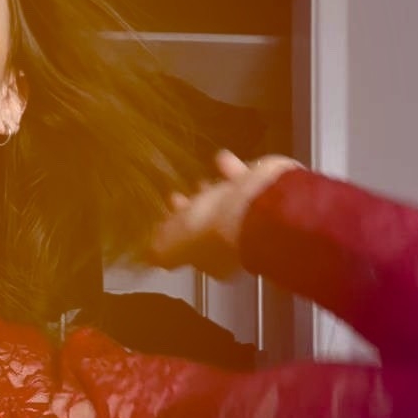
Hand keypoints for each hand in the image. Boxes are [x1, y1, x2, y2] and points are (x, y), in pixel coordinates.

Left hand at [146, 149, 304, 280]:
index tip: (165, 217)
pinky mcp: (267, 190)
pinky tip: (222, 158)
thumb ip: (162, 251)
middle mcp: (237, 241)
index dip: (178, 233)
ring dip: (214, 192)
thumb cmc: (216, 228)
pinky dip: (231, 169)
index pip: (193, 249)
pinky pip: (245, 177)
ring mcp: (254, 216)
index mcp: (216, 259)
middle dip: (194, 212)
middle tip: (178, 197)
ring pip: (229, 204)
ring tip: (201, 179)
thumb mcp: (176, 245)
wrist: (260, 203)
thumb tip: (150, 258)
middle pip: (211, 226)